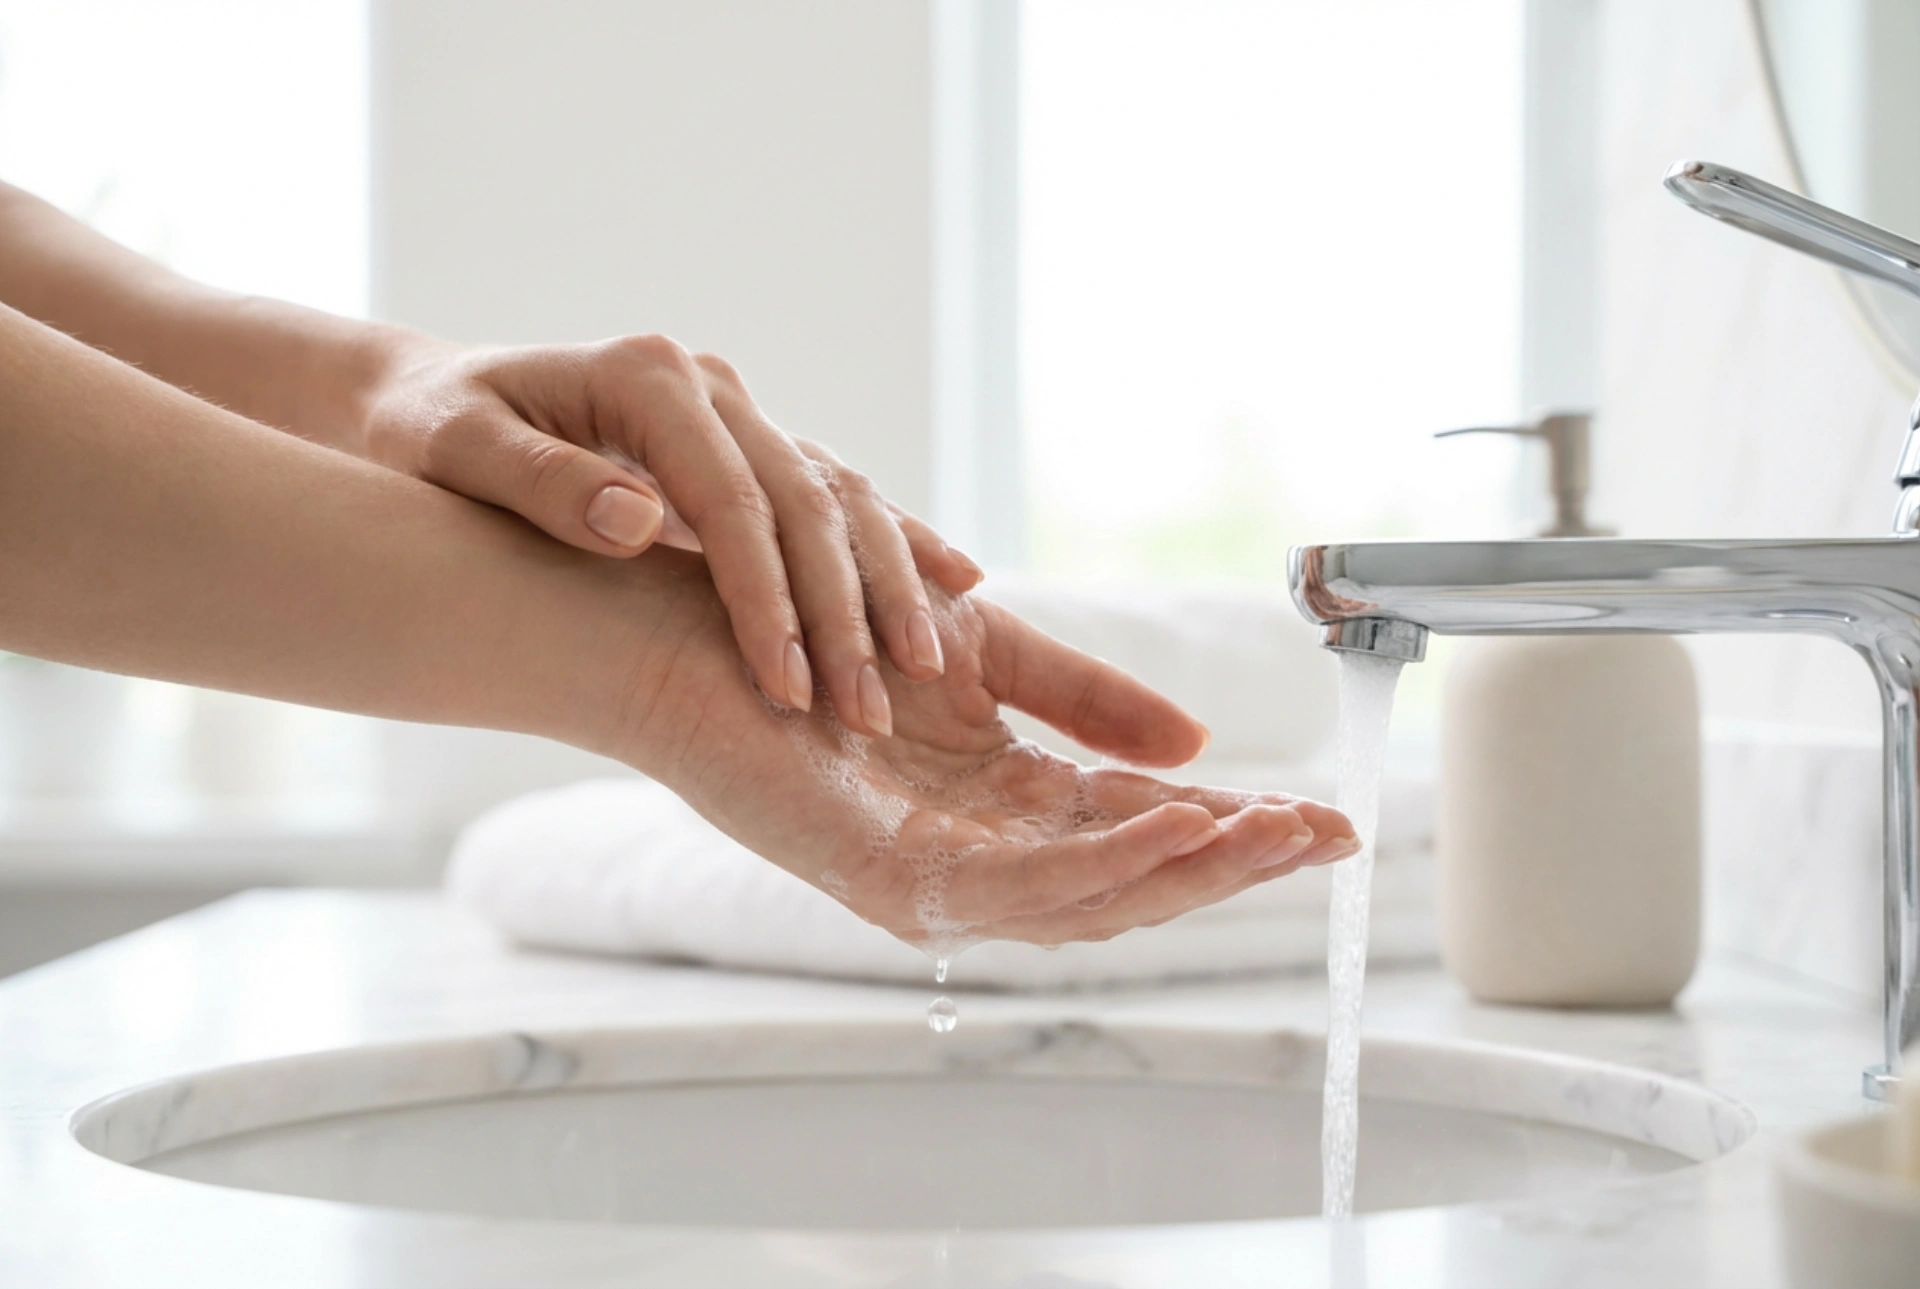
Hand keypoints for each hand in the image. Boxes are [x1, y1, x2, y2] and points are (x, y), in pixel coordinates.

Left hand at [359, 333, 980, 736]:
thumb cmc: (430, 432)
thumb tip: (637, 523)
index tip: (787, 689)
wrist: (435, 397)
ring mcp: (739, 412)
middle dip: (841, 611)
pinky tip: (955, 584)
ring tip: (921, 667)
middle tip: (864, 712)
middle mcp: (709, 386)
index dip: (766, 599)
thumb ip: (540, 483)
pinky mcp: (752, 445)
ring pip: (840, 497)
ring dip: (886, 583)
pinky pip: (838, 497)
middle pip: (805, 502)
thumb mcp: (453, 450)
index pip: (731, 501)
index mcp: (646, 377)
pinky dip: (896, 542)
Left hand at [623, 552, 1358, 947]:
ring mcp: (929, 876)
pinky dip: (1103, 868)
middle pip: (1128, 887)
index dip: (1233, 829)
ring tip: (1276, 837)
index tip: (1326, 817)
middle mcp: (971, 857)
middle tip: (1329, 838)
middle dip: (1233, 865)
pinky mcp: (884, 877)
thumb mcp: (984, 647)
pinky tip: (1174, 833)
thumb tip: (1199, 745)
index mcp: (998, 808)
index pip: (1137, 833)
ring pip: (1086, 904)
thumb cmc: (818, 622)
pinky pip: (1014, 891)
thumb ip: (1085, 696)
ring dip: (1188, 875)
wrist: (695, 605)